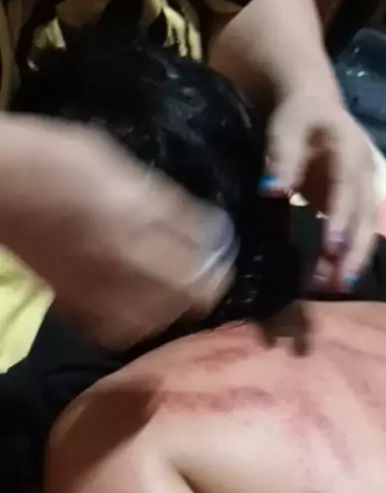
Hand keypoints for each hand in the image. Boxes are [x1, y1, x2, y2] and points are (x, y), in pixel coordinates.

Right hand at [3, 119, 234, 349]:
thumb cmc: (60, 161)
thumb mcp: (124, 169)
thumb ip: (170, 208)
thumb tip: (211, 234)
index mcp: (140, 232)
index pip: (201, 273)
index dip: (217, 266)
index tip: (217, 255)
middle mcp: (123, 273)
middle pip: (182, 302)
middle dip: (197, 288)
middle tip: (195, 270)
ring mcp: (97, 294)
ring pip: (152, 322)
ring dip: (166, 308)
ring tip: (165, 288)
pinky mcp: (73, 305)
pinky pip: (114, 331)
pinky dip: (129, 322)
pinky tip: (130, 304)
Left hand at [265, 88, 376, 288]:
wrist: (315, 106)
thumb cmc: (298, 116)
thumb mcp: (286, 127)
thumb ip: (283, 156)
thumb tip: (273, 189)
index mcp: (350, 149)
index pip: (348, 186)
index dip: (342, 216)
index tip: (332, 245)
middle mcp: (365, 173)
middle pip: (367, 215)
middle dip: (357, 249)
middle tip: (343, 281)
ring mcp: (364, 191)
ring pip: (368, 229)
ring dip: (356, 258)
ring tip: (340, 286)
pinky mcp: (356, 205)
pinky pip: (358, 233)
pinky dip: (348, 256)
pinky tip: (333, 278)